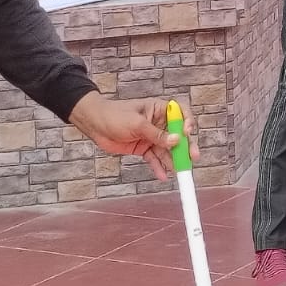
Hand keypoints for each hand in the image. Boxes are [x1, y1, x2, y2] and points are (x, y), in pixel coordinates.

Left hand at [69, 93, 196, 180]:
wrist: (94, 125)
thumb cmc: (114, 115)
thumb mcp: (137, 123)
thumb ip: (156, 134)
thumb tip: (177, 140)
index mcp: (159, 109)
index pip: (180, 112)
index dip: (187, 121)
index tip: (187, 132)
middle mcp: (158, 123)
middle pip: (177, 135)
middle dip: (185, 147)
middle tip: (192, 158)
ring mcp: (151, 137)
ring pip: (167, 150)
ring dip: (173, 160)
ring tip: (179, 172)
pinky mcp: (143, 148)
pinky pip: (154, 158)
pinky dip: (158, 167)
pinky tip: (163, 176)